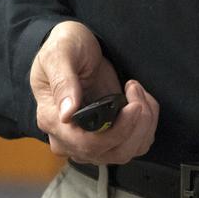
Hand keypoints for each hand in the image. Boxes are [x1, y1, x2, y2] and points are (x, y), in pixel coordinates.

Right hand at [30, 20, 159, 164]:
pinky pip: (134, 142)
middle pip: (111, 153)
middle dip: (135, 125)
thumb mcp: (59, 54)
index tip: (134, 106)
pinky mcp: (108, 133)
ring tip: (137, 90)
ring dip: (143, 124)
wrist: (76, 45)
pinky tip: (139, 99)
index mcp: (52, 120)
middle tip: (136, 91)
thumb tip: (67, 114)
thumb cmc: (64, 46)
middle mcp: (70, 138)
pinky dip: (146, 124)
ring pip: (126, 151)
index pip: (87, 144)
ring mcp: (90, 138)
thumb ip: (63, 82)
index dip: (117, 130)